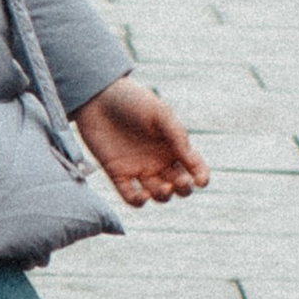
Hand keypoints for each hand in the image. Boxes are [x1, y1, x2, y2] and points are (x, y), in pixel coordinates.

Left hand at [73, 76, 209, 208]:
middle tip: (179, 182)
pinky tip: (142, 195)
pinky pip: (131, 197)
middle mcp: (159, 160)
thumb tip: (191, 159)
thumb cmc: (131, 100)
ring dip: (164, 196)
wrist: (96, 96)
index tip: (200, 181)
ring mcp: (139, 169)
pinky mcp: (118, 174)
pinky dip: (139, 201)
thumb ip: (176, 134)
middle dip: (184, 189)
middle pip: (180, 185)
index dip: (202, 176)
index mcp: (173, 145)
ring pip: (159, 194)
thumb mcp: (158, 112)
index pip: (194, 166)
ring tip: (163, 188)